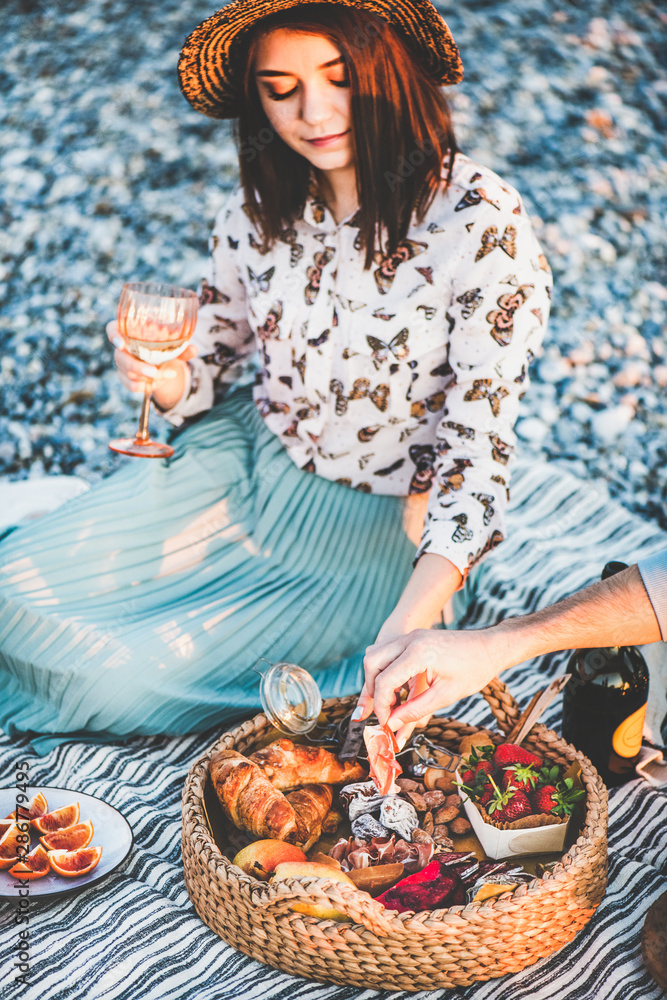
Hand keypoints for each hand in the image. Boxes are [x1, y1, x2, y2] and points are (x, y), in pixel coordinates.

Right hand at [106, 320, 197, 410]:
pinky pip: (133, 386)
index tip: (121, 344)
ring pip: (129, 374)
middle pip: (120, 358)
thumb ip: (182, 348)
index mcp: (128, 332)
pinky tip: (160, 382)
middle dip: (137, 367)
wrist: (163, 364)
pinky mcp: (125, 378)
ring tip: (169, 373)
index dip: (113, 336)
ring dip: (150, 378)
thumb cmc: (165, 348)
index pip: (112, 330)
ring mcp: (121, 364)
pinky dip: (149, 386)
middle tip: (154, 372)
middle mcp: (121, 348)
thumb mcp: (174, 347)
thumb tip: (194, 349)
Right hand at [354, 627, 505, 744]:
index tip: (385, 723)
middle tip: (382, 710)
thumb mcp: (446, 695)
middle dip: (371, 688)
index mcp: (418, 653)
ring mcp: (410, 636)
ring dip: (376, 677)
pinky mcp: (414, 637)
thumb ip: (415, 710)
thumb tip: (392, 724)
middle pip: (372, 662)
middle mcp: (409, 640)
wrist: (489, 647)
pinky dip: (385, 668)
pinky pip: (387, 650)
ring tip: (389, 700)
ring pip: (375, 654)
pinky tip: (397, 686)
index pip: (384, 681)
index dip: (381, 706)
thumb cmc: (473, 670)